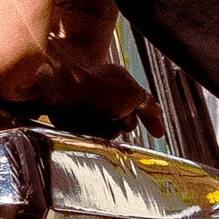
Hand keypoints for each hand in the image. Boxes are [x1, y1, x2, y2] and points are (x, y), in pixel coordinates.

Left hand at [48, 58, 166, 139]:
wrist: (58, 90)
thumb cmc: (96, 89)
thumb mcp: (133, 93)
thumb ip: (147, 104)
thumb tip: (157, 111)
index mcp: (117, 82)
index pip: (140, 105)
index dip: (152, 120)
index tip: (159, 134)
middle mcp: (100, 94)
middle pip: (122, 124)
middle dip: (121, 124)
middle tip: (113, 116)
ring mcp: (83, 106)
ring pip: (103, 132)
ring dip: (102, 129)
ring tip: (91, 117)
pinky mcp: (66, 118)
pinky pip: (83, 136)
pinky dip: (84, 131)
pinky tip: (77, 122)